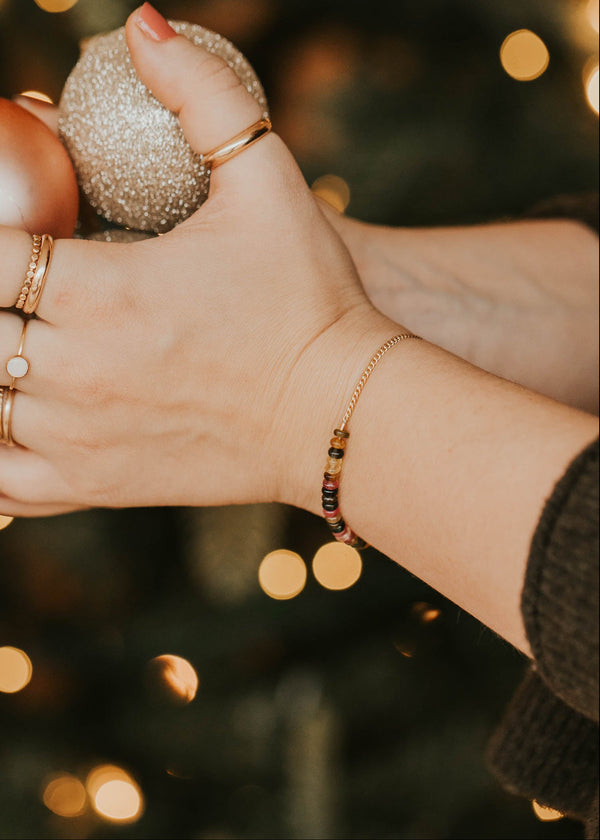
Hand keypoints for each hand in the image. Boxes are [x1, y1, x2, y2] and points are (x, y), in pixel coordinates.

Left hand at [0, 7, 396, 517]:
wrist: (342, 414)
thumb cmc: (310, 302)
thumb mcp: (268, 181)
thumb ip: (200, 92)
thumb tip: (142, 23)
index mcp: (102, 291)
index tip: (12, 232)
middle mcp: (76, 370)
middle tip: (9, 287)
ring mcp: (79, 438)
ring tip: (9, 338)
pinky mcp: (96, 486)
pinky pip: (0, 484)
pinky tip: (1, 416)